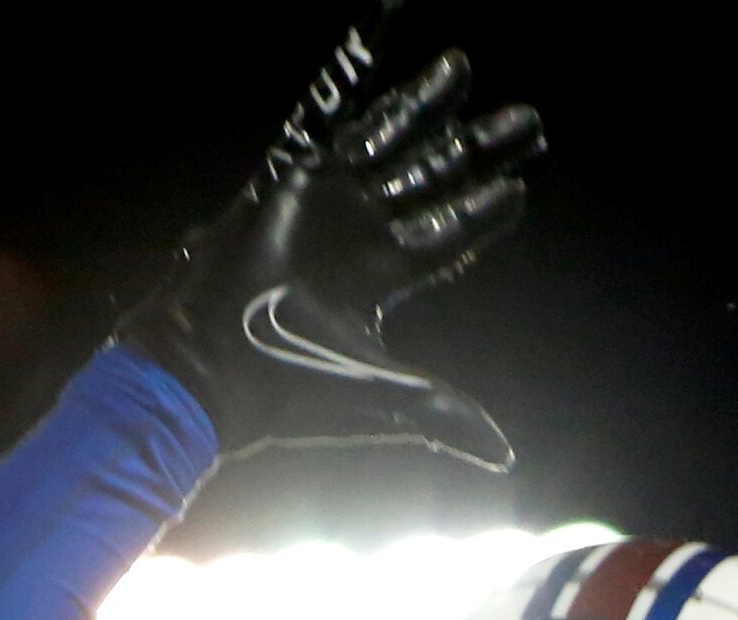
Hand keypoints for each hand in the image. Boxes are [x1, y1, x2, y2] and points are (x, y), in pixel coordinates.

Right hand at [119, 42, 543, 469]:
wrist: (210, 370)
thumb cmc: (286, 391)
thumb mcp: (382, 399)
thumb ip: (442, 414)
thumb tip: (504, 457)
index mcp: (378, 281)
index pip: (447, 236)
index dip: (484, 211)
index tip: (521, 185)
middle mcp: (355, 233)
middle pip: (431, 179)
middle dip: (477, 149)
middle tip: (527, 120)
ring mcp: (323, 198)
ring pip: (389, 137)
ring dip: (428, 104)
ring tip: (466, 68)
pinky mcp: (291, 171)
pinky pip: (329, 101)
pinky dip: (357, 58)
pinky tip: (389, 14)